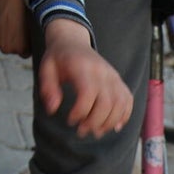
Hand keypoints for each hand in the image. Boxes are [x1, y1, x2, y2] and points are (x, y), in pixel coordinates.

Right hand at [0, 0, 28, 55]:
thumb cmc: (24, 8)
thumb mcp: (31, 27)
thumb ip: (27, 41)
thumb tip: (25, 47)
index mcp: (23, 49)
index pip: (23, 54)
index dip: (23, 43)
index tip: (23, 35)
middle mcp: (8, 49)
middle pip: (10, 49)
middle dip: (11, 40)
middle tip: (13, 25)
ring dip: (1, 35)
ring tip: (6, 20)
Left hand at [37, 20, 131, 137]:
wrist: (72, 41)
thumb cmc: (58, 58)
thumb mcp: (45, 69)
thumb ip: (47, 88)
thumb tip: (53, 108)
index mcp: (82, 67)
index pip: (88, 93)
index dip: (81, 111)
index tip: (70, 120)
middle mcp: (102, 71)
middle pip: (107, 102)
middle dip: (95, 122)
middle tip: (81, 131)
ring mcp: (113, 76)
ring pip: (120, 103)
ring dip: (109, 123)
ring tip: (95, 132)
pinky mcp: (118, 80)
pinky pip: (128, 99)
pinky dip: (124, 115)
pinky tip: (114, 126)